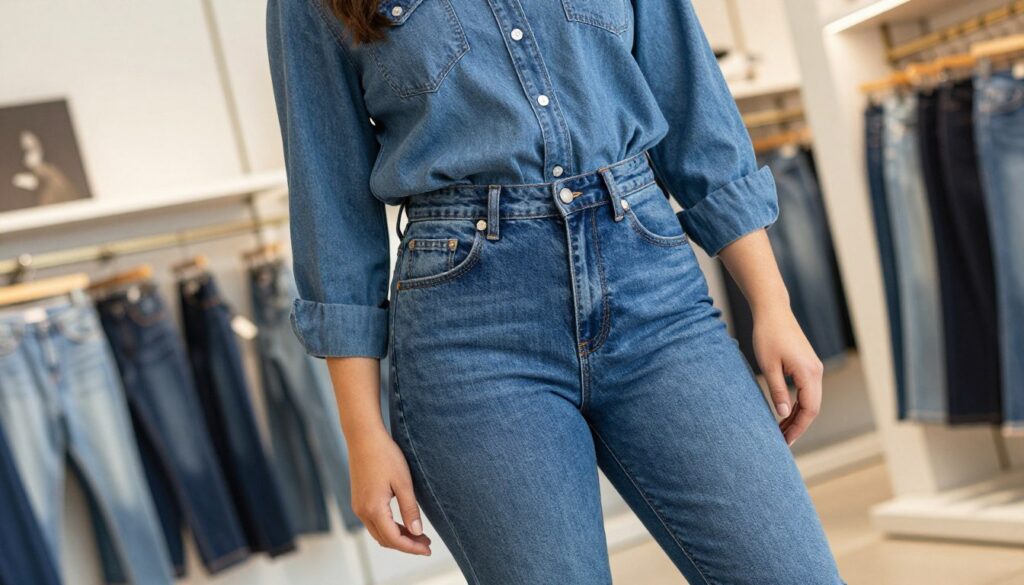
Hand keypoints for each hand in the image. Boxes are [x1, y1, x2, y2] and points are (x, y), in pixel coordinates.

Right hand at [349, 429, 431, 555]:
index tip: (429, 549)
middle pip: (386, 539)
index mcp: (374, 509)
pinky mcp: (359, 500)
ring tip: (419, 534)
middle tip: (427, 543)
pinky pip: (374, 522)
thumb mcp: (403, 482)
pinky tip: (403, 522)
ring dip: (398, 537)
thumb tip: (417, 532)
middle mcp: (362, 512)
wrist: (364, 437)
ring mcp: (358, 506)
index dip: (412, 547)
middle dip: (407, 544)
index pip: (394, 539)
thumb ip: (410, 509)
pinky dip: (389, 528)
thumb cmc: (385, 455)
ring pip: (379, 532)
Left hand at [751, 307, 823, 446]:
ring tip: (781, 431)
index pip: (810, 409)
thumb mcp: (768, 366)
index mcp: (809, 373)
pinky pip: (807, 391)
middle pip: (813, 407)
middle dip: (798, 426)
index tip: (785, 441)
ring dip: (798, 416)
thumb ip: (777, 391)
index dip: (798, 428)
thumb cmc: (768, 335)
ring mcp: (814, 368)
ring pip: (811, 400)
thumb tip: (784, 414)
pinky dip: (798, 404)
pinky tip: (786, 413)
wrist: (773, 311)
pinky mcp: (808, 365)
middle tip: (782, 441)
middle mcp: (816, 371)